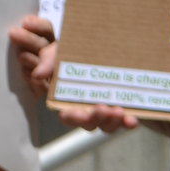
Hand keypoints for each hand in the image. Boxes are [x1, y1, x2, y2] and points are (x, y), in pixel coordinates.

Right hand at [9, 14, 140, 132]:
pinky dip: (128, 123)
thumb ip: (48, 62)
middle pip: (90, 124)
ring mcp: (105, 110)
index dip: (75, 118)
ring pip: (107, 125)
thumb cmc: (73, 51)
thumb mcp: (58, 52)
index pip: (68, 116)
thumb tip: (37, 74)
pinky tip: (132, 120)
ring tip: (120, 111)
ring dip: (113, 122)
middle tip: (104, 108)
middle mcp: (86, 109)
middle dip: (97, 119)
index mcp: (68, 100)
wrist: (100, 45)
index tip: (82, 113)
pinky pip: (124, 121)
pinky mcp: (122, 108)